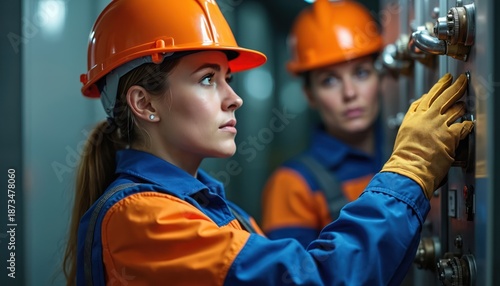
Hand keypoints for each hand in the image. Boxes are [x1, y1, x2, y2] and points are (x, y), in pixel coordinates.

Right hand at [381, 73, 473, 198]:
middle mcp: (425, 118)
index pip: (425, 98)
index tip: (442, 83)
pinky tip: (470, 124)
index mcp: (413, 118)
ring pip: (454, 109)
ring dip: (461, 106)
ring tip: (464, 104)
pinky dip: (468, 124)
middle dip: (453, 86)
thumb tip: (418, 118)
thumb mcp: (402, 136)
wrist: (408, 168)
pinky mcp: (449, 135)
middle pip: (442, 97)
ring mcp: (438, 125)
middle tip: (459, 80)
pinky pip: (463, 125)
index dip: (436, 88)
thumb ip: (412, 124)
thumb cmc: (404, 158)